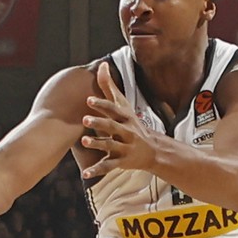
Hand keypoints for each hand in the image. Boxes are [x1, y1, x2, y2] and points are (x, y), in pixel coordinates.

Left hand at [80, 64, 164, 181]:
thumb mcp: (123, 105)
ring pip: (110, 145)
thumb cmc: (132, 123)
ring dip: (98, 144)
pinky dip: (97, 170)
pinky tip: (85, 173)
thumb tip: (102, 64)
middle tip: (84, 119)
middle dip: (99, 123)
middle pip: (112, 126)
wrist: (153, 150)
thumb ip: (109, 86)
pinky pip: (108, 166)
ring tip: (84, 142)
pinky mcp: (121, 161)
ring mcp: (124, 147)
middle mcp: (125, 131)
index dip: (101, 105)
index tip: (89, 100)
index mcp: (124, 117)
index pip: (113, 109)